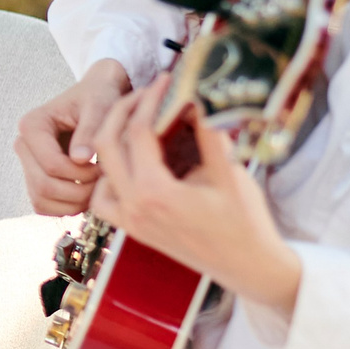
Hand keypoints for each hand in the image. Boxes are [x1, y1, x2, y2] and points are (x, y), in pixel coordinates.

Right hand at [16, 60, 130, 216]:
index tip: (104, 168)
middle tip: (103, 183)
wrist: (96, 98)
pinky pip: (43, 206)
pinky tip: (87, 193)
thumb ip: (90, 130)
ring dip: (73, 203)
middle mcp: (23, 145)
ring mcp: (26, 164)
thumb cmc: (98, 98)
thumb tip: (80, 159)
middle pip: (44, 186)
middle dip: (78, 191)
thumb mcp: (100, 107)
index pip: (51, 164)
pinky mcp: (34, 179)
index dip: (81, 174)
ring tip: (98, 188)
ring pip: (42, 200)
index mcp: (33, 125)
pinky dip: (66, 207)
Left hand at [89, 76, 303, 315]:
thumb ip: (206, 131)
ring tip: (137, 120)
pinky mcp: (133, 229)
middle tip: (146, 92)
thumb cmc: (245, 221)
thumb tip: (192, 94)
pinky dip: (108, 176)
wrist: (250, 267)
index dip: (150, 99)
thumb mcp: (229, 171)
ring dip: (110, 141)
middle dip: (123, 111)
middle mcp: (133, 207)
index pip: (138, 131)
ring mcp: (129, 221)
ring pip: (99, 171)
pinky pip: (102, 199)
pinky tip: (129, 162)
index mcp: (154, 192)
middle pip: (106, 145)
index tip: (164, 80)